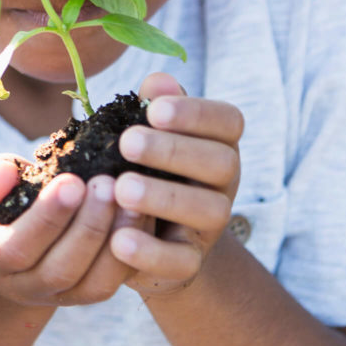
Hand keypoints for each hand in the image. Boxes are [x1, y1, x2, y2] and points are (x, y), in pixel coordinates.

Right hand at [0, 154, 147, 305]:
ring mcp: (59, 296)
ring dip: (116, 241)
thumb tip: (4, 178)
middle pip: (60, 270)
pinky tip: (141, 213)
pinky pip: (114, 281)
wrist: (9, 242)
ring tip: (131, 199)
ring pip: (94, 284)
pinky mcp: (88, 294)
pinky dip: (133, 250)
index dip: (47, 218)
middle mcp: (23, 286)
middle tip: (107, 184)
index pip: (16, 248)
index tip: (72, 181)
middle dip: (88, 227)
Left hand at [110, 73, 242, 296]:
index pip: (227, 121)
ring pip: (208, 211)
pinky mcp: (189, 263)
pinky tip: (118, 239)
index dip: (196, 113)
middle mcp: (222, 183)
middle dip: (175, 151)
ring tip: (121, 189)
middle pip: (221, 163)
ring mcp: (210, 225)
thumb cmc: (144, 167)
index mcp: (216, 143)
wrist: (145, 236)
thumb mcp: (146, 134)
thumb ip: (153, 107)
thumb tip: (159, 82)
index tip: (153, 111)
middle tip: (127, 144)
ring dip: (164, 197)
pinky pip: (181, 261)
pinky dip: (150, 252)